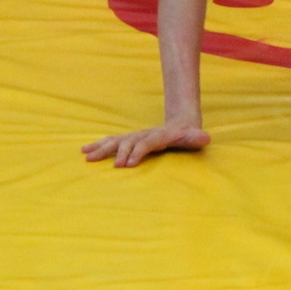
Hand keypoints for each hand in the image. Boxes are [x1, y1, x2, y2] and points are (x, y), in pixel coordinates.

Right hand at [82, 122, 210, 167]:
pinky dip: (98, 145)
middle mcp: (144, 135)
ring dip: (102, 148)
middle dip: (118, 152)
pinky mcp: (130, 140)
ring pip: (116, 140)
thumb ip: (197, 138)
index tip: (127, 164)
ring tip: (87, 156)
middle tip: (112, 166)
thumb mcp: (195, 136)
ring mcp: (136, 136)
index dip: (137, 152)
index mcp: (159, 136)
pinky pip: (112, 141)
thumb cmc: (189, 135)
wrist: (181, 123)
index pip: (147, 143)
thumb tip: (205, 138)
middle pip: (128, 141)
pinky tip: (85, 151)